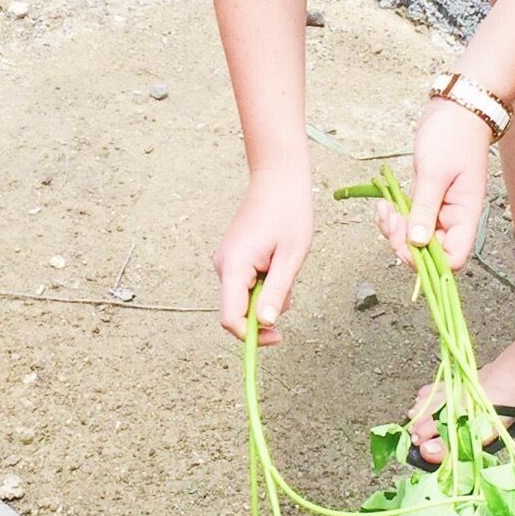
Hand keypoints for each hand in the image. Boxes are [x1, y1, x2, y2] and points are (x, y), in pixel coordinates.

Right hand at [213, 166, 313, 345]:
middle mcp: (223, 265)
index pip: (230, 318)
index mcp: (234, 265)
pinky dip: (264, 282)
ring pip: (244, 297)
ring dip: (267, 294)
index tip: (278, 336)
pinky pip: (246, 283)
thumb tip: (264, 324)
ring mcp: (226, 261)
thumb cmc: (288, 212)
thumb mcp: (291, 257)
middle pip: (238, 310)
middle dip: (265, 311)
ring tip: (286, 266)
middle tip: (289, 288)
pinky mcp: (232, 257)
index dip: (252, 335)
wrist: (278, 179)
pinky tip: (277, 261)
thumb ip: (276, 292)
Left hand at [378, 98, 491, 271]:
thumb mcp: (435, 172)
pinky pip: (408, 220)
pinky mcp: (424, 199)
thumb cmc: (453, 136)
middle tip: (390, 221)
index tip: (408, 244)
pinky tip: (384, 205)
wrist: (455, 109)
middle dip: (404, 243)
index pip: (454, 258)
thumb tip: (417, 243)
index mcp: (465, 216)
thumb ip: (425, 209)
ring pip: (414, 238)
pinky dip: (393, 218)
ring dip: (394, 231)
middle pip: (430, 253)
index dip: (431, 262)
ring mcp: (438, 210)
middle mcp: (453, 218)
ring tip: (384, 210)